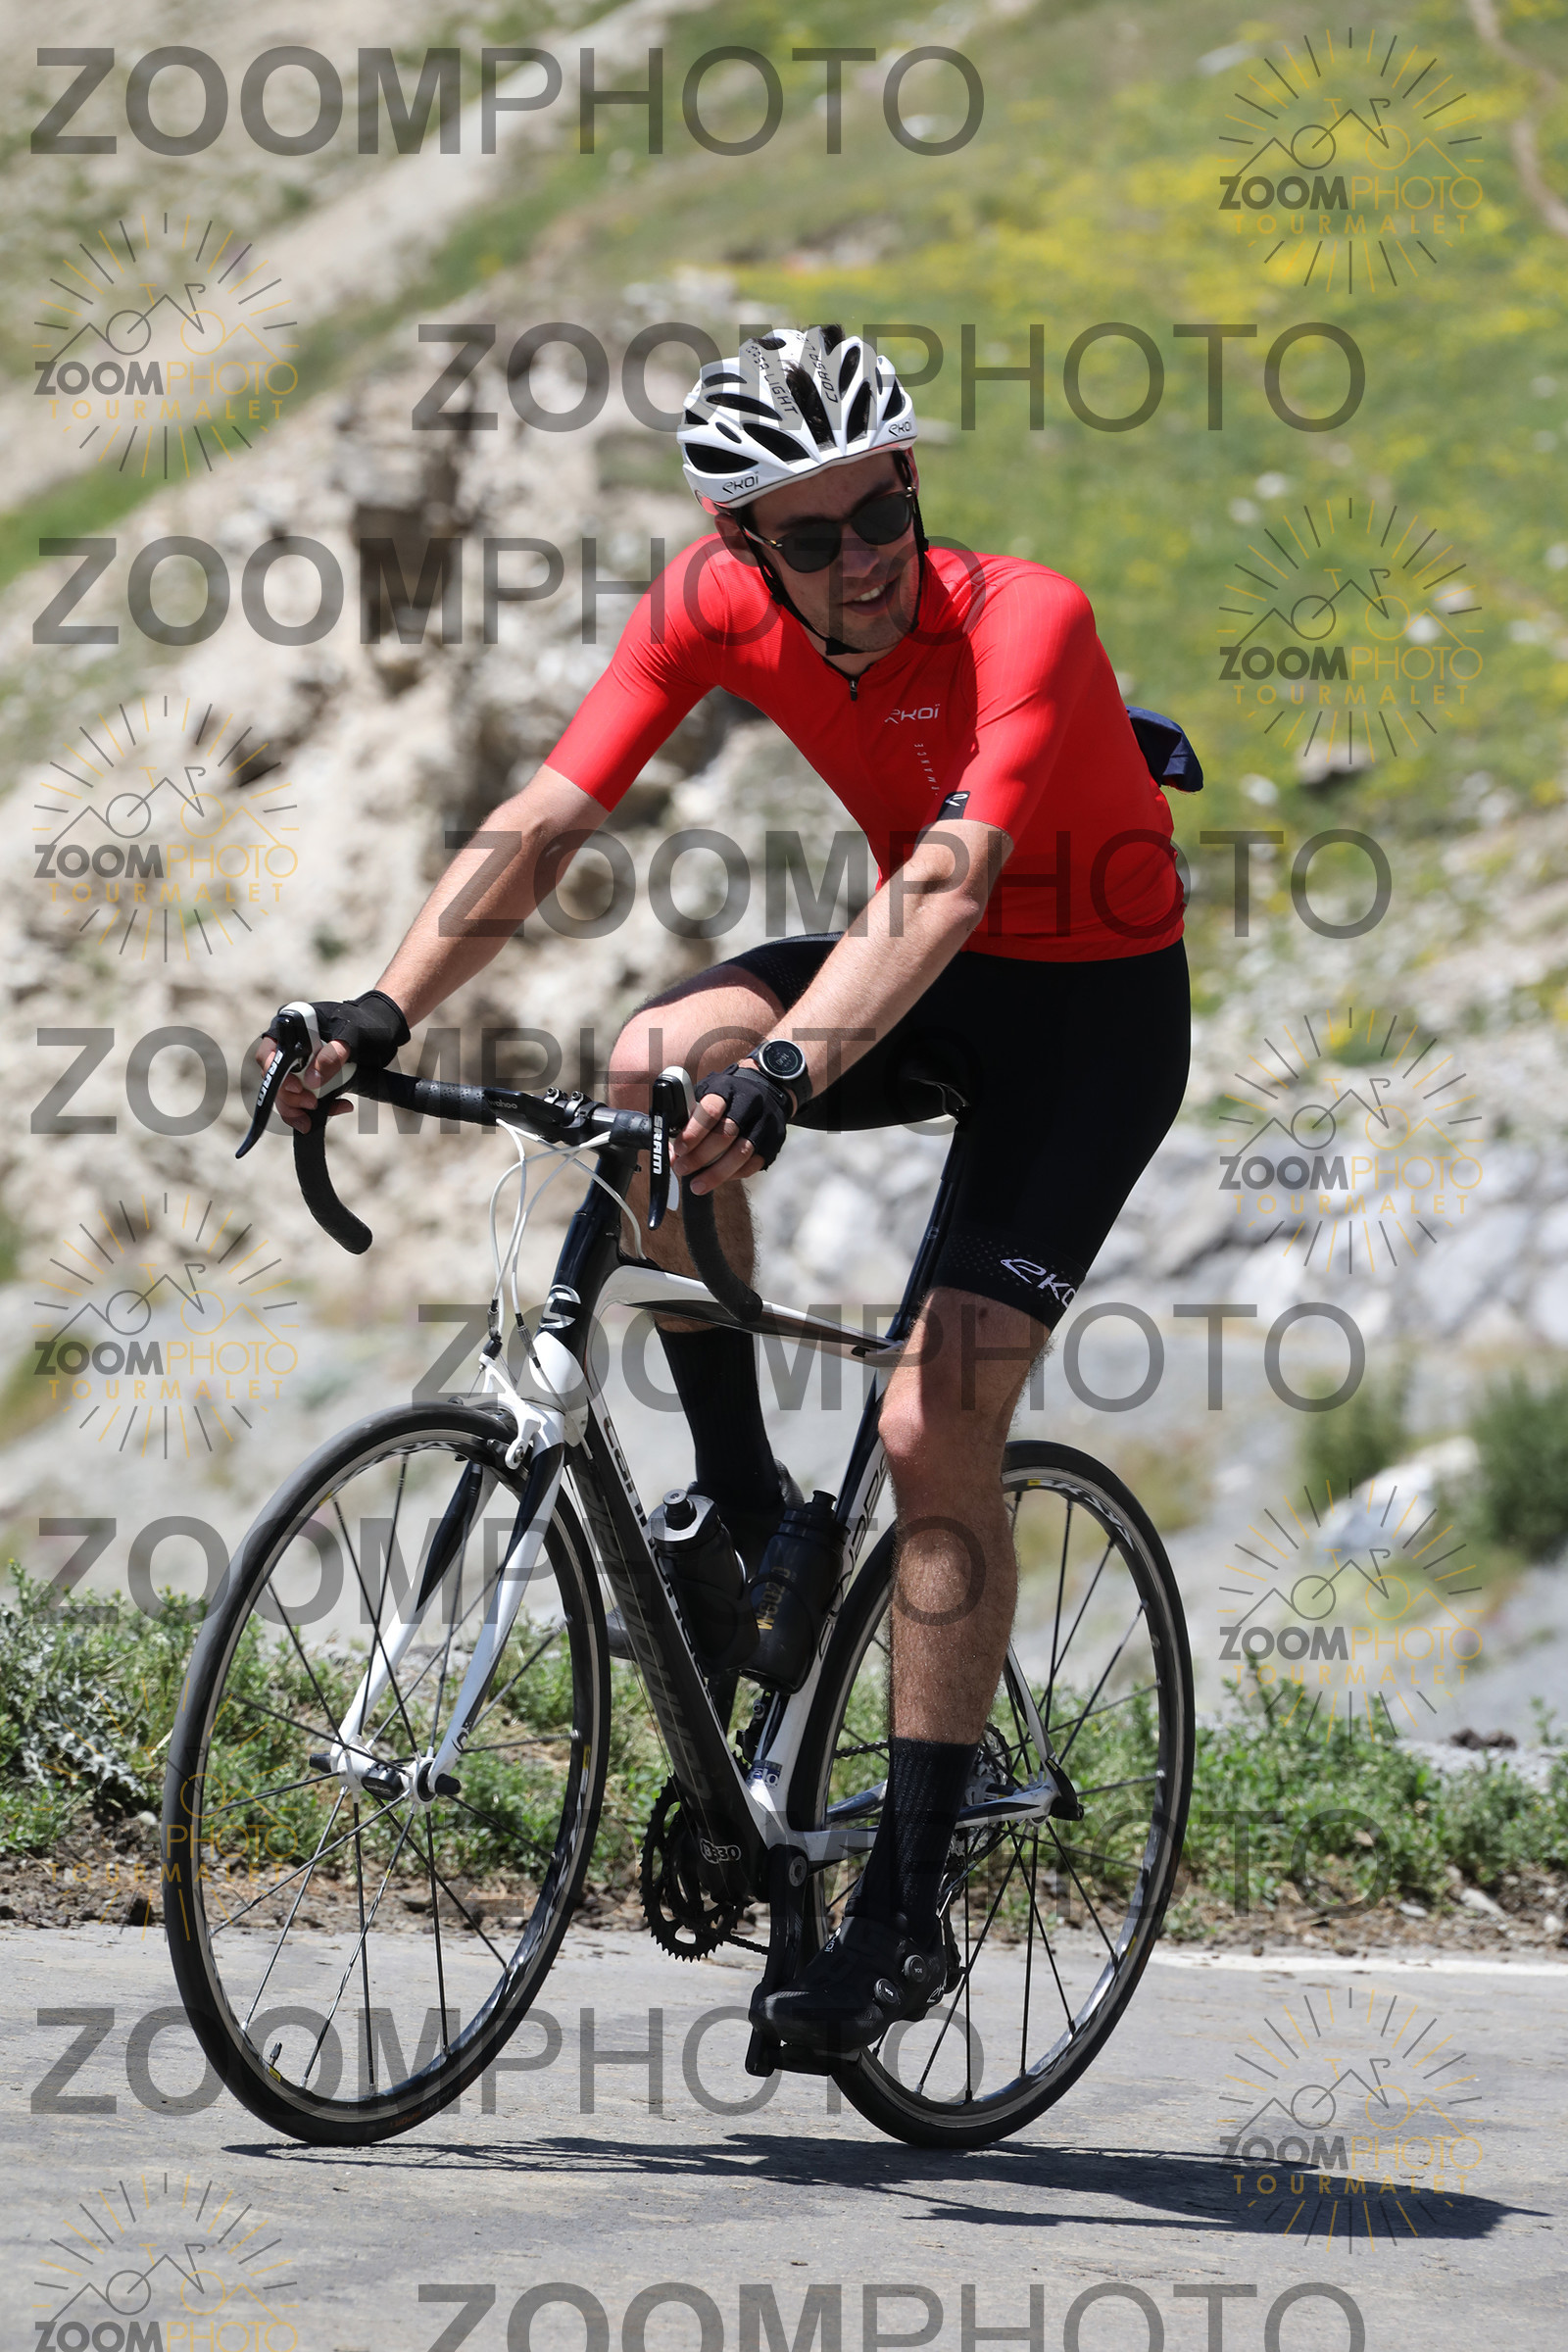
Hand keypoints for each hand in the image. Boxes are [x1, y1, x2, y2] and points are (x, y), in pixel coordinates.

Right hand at [258, 991, 409, 1135]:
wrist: (383, 1029)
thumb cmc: (365, 1023)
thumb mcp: (352, 1035)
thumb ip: (332, 1055)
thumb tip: (311, 1081)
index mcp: (291, 1027)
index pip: (268, 1053)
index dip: (276, 1074)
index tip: (297, 1088)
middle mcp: (290, 1047)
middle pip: (275, 1079)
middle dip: (291, 1097)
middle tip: (312, 1103)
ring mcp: (301, 1065)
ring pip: (289, 1094)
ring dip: (302, 1108)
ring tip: (326, 1112)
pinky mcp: (314, 1079)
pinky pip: (308, 1099)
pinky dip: (322, 1108)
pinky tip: (341, 1106)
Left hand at [672, 1062, 791, 1194]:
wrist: (768, 1087)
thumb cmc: (728, 1096)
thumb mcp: (707, 1093)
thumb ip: (690, 1117)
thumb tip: (671, 1150)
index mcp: (727, 1089)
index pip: (711, 1110)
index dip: (693, 1132)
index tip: (679, 1149)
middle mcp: (750, 1104)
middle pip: (725, 1134)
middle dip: (700, 1156)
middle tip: (681, 1169)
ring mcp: (765, 1124)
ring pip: (741, 1153)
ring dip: (716, 1173)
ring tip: (696, 1185)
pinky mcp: (774, 1142)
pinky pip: (753, 1164)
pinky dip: (733, 1175)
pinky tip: (718, 1179)